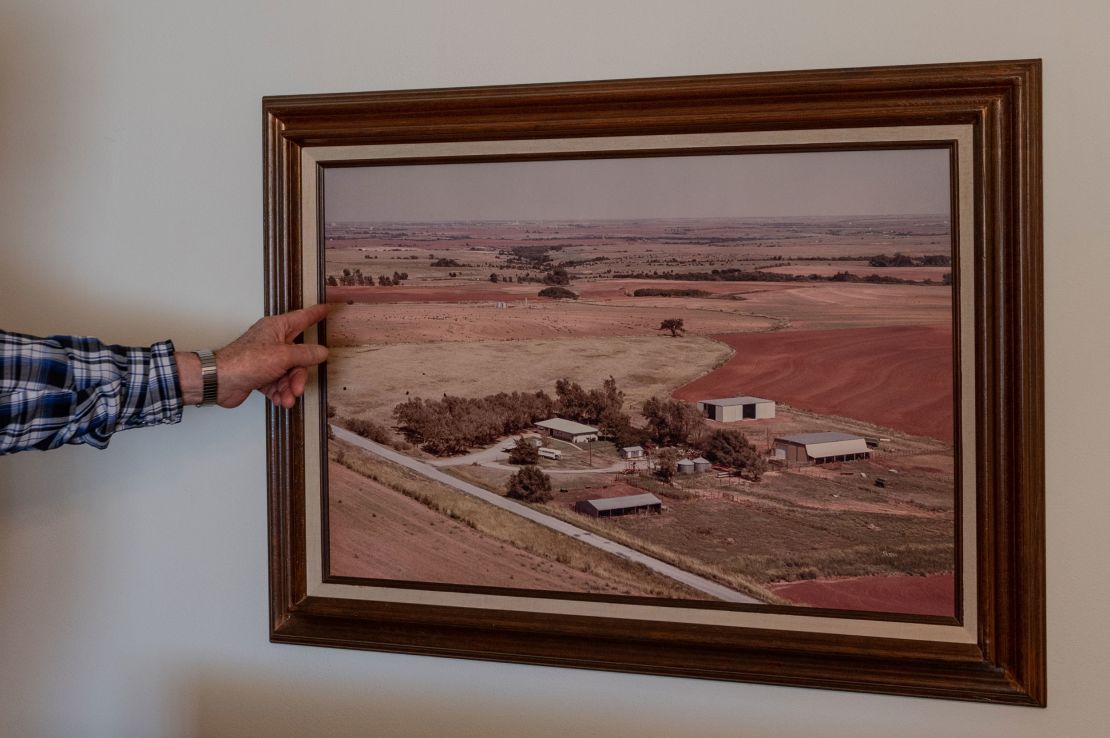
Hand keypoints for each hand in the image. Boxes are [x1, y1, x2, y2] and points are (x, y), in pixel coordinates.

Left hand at [177, 304, 330, 408]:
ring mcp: (266, 359)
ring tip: (287, 399)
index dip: (316, 313)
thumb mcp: (283, 356)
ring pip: (288, 373)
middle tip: (298, 388)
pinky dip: (279, 392)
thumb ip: (306, 354)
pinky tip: (279, 400)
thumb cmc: (245, 362)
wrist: (220, 381)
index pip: (303, 318)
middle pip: (298, 356)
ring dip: (289, 388)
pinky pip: (277, 383)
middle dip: (299, 375)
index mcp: (277, 328)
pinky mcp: (259, 375)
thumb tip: (322, 352)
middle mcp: (272, 341)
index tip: (327, 308)